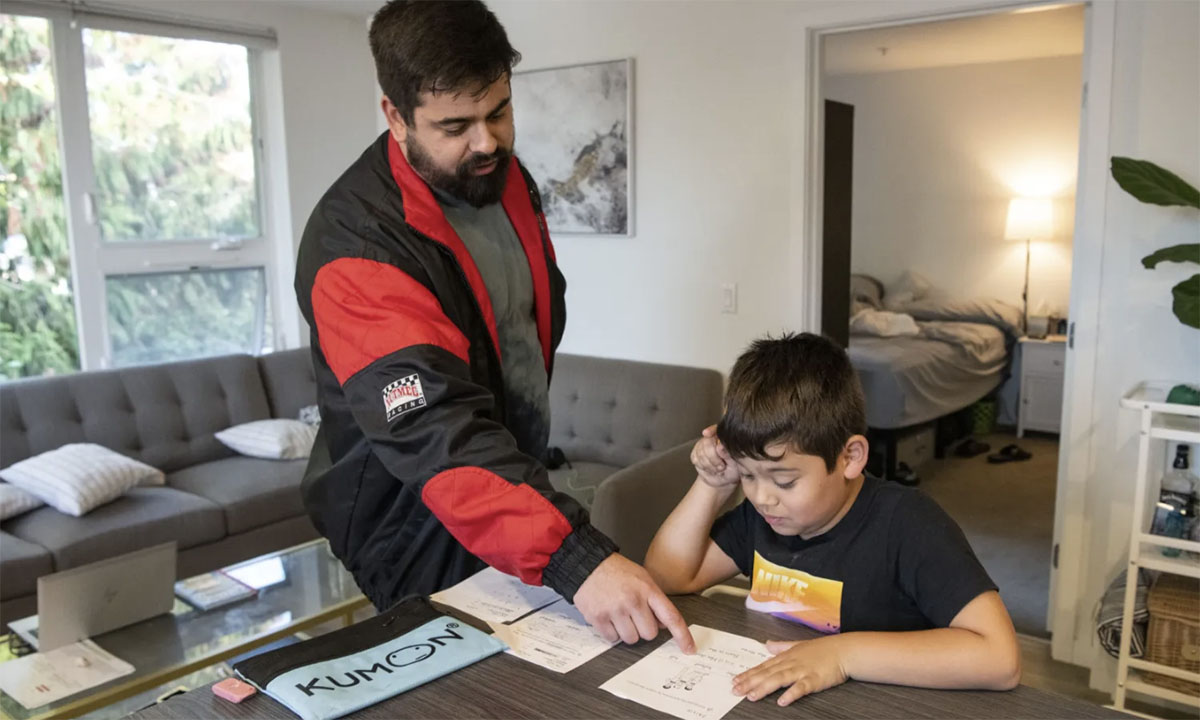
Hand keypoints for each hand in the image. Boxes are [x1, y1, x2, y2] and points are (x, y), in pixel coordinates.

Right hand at [574, 554, 695, 652]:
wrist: (587, 564)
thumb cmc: (616, 571)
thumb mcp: (642, 578)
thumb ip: (654, 600)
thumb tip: (664, 624)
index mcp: (648, 590)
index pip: (671, 617)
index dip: (682, 635)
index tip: (689, 648)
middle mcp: (633, 601)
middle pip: (650, 634)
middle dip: (644, 628)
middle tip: (634, 615)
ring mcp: (615, 610)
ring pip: (631, 639)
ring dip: (627, 632)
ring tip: (619, 614)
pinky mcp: (599, 618)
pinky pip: (612, 639)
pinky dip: (611, 632)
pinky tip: (608, 617)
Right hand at [691, 425, 740, 488]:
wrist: (722, 480)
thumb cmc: (732, 471)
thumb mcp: (734, 464)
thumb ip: (727, 454)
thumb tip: (720, 446)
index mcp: (725, 438)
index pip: (717, 429)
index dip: (711, 430)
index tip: (706, 434)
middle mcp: (713, 439)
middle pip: (707, 442)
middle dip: (713, 457)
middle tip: (721, 466)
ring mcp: (703, 445)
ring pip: (700, 452)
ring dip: (709, 464)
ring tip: (718, 469)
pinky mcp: (695, 453)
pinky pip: (695, 458)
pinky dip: (703, 466)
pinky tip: (710, 469)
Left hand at [733, 637, 848, 705]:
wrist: (844, 650)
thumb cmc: (823, 649)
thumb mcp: (798, 644)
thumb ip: (782, 646)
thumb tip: (767, 644)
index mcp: (786, 656)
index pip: (763, 666)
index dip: (749, 674)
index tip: (735, 680)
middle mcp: (791, 663)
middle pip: (767, 673)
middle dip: (750, 682)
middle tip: (736, 690)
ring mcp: (802, 671)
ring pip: (779, 679)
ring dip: (764, 687)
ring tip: (752, 696)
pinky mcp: (814, 679)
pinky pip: (801, 688)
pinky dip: (791, 694)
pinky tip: (782, 701)